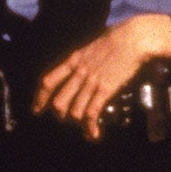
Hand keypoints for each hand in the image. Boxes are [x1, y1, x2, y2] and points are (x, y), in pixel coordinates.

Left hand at [34, 13, 170, 137]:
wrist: (133, 38)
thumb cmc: (118, 37)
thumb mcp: (93, 46)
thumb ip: (84, 58)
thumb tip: (83, 66)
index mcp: (73, 60)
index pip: (48, 82)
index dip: (40, 98)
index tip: (37, 109)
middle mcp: (79, 73)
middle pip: (58, 101)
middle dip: (60, 114)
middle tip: (65, 119)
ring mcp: (91, 82)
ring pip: (74, 110)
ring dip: (78, 122)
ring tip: (84, 129)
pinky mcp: (105, 89)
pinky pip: (92, 113)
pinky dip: (90, 127)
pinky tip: (93, 134)